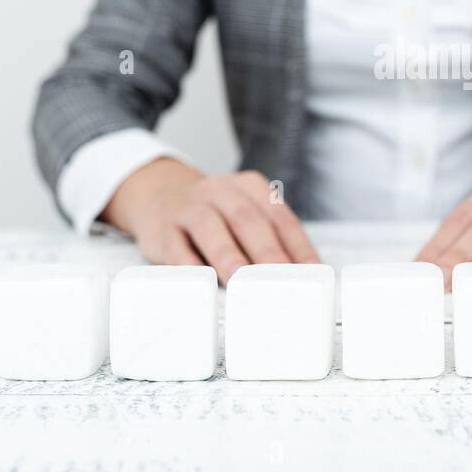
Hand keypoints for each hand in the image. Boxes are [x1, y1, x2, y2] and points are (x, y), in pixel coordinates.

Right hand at [102, 158, 318, 284]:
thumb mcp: (244, 214)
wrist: (159, 195)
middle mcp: (221, 192)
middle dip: (267, 251)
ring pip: (210, 228)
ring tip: (241, 281)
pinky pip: (176, 247)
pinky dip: (190, 266)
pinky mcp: (163, 230)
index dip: (299, 246)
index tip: (312, 275)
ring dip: (228, 256)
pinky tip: (203, 283)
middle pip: (248, 219)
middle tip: (280, 280)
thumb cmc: (215, 216)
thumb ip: (269, 239)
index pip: (280, 217)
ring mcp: (189, 208)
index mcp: (250, 188)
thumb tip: (298, 281)